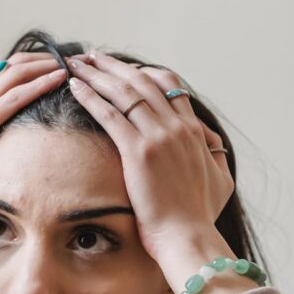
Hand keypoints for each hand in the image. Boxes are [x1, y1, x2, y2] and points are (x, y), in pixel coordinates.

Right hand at [0, 53, 68, 232]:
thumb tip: (21, 143)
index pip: (6, 75)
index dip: (34, 65)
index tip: (60, 65)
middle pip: (12, 67)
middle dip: (45, 58)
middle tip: (73, 58)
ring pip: (14, 75)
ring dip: (46, 66)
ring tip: (71, 63)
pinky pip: (14, 98)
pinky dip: (38, 85)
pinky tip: (58, 80)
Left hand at [65, 54, 234, 264]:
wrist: (188, 236)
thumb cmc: (199, 215)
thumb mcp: (220, 178)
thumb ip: (214, 156)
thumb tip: (209, 145)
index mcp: (194, 131)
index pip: (169, 87)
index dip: (143, 73)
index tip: (123, 69)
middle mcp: (177, 127)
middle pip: (142, 82)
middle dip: (114, 66)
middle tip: (92, 56)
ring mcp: (158, 137)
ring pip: (124, 93)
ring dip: (97, 74)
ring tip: (77, 63)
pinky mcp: (138, 151)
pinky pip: (109, 115)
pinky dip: (90, 97)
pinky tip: (74, 87)